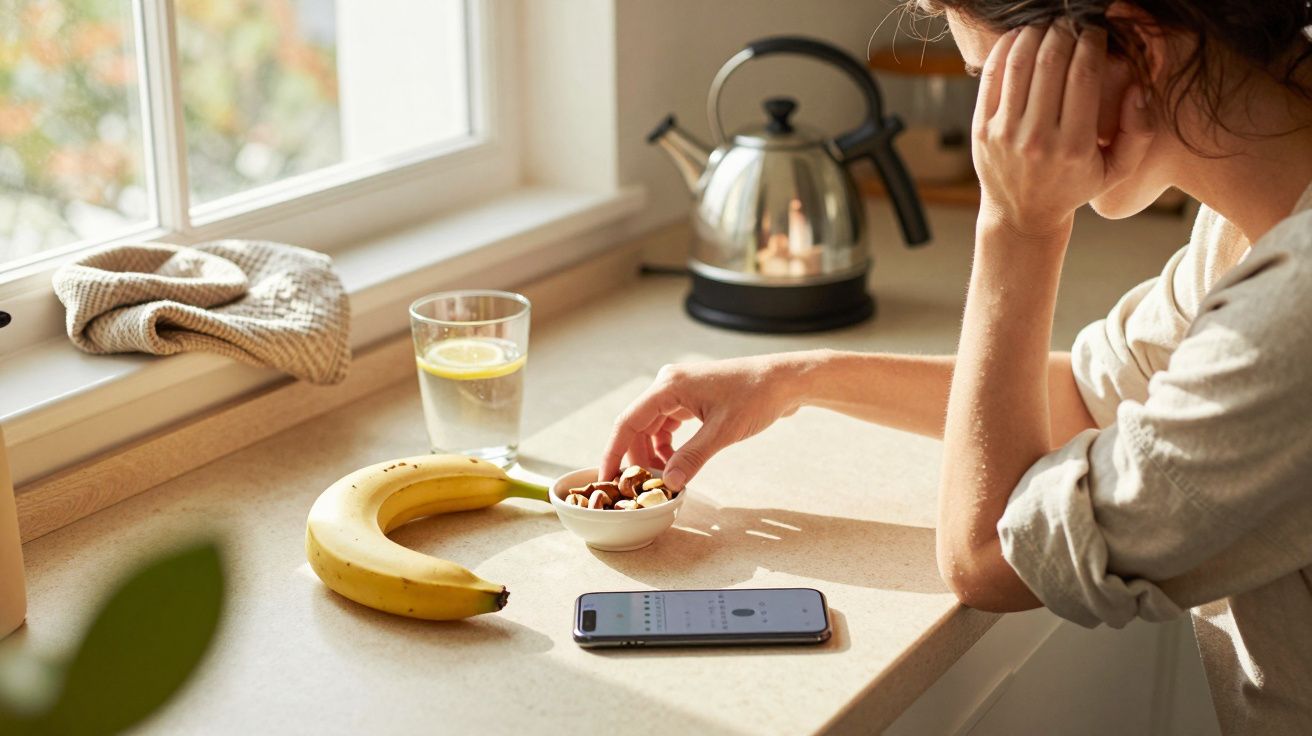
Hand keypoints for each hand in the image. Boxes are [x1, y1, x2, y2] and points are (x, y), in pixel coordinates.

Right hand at [599, 355, 803, 490]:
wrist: (785, 381)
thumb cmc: (757, 396)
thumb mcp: (723, 431)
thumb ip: (692, 457)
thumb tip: (668, 483)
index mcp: (669, 385)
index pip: (628, 422)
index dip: (614, 453)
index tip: (606, 480)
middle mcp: (669, 384)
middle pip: (637, 426)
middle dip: (636, 458)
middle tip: (639, 489)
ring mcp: (680, 391)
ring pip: (652, 428)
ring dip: (653, 454)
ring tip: (662, 479)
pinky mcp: (692, 399)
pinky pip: (668, 426)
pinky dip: (668, 447)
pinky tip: (675, 464)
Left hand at [972, 24, 1154, 238]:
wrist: (1023, 213)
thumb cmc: (1074, 185)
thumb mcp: (1117, 169)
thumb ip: (1139, 130)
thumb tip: (1138, 87)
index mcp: (1075, 146)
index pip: (1084, 74)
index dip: (1092, 42)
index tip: (1096, 31)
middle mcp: (1038, 139)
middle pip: (1052, 61)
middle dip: (1065, 31)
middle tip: (1072, 22)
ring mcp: (1005, 133)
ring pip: (1020, 62)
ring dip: (1036, 33)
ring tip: (1049, 26)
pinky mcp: (982, 128)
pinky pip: (992, 75)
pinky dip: (1006, 47)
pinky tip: (1021, 36)